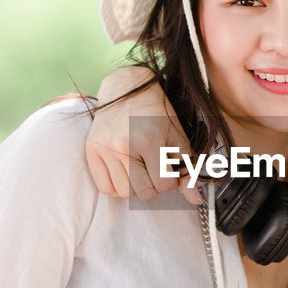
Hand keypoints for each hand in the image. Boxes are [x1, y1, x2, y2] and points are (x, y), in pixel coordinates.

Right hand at [85, 66, 200, 204]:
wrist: (126, 87)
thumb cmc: (156, 112)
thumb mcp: (178, 136)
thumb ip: (187, 170)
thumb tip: (195, 200)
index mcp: (150, 139)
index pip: (164, 184)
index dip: (171, 180)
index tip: (169, 167)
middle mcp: (125, 145)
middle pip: (144, 193)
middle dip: (154, 184)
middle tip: (153, 165)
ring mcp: (105, 148)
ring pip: (125, 193)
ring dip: (135, 185)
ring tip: (138, 165)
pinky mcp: (91, 150)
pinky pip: (106, 188)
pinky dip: (117, 185)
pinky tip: (124, 169)